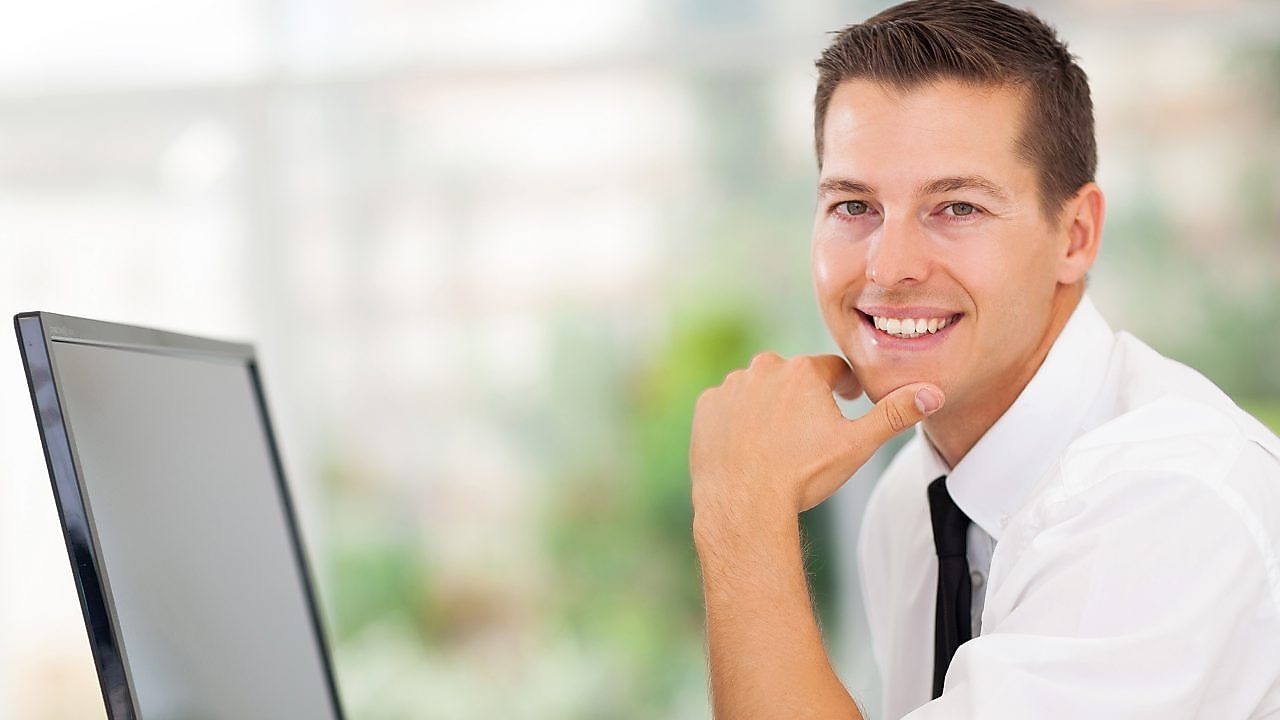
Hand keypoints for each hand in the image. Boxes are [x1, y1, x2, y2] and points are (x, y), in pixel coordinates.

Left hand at [690, 352, 942, 524]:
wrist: (745, 504)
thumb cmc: (802, 475)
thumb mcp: (857, 445)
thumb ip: (895, 414)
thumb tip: (933, 393)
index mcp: (803, 372)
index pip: (832, 370)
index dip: (843, 387)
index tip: (846, 401)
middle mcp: (763, 369)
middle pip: (792, 377)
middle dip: (802, 396)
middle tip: (809, 428)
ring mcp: (731, 387)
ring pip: (758, 389)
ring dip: (768, 405)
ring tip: (777, 439)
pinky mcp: (706, 407)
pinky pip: (727, 406)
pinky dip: (737, 419)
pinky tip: (747, 445)